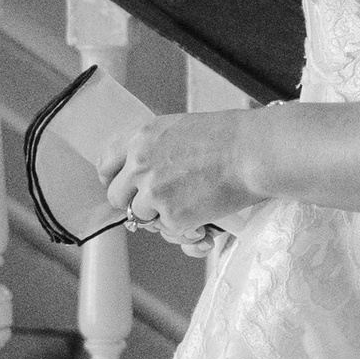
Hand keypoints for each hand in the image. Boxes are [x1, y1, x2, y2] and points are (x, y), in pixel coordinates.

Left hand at [108, 109, 252, 253]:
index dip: (113, 179)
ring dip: (162, 216)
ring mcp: (154, 194)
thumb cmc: (229, 136)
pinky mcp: (173, 217)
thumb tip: (145, 170)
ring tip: (189, 203)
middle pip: (117, 197)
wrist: (253, 152)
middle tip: (159, 202)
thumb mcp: (180, 128)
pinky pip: (170, 230)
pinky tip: (203, 212)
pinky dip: (186, 226)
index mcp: (140, 138)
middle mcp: (139, 165)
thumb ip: (155, 148)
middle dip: (135, 203)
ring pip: (142, 218)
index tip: (124, 186)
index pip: (105, 164)